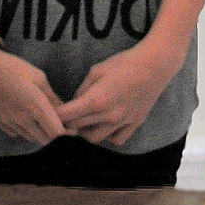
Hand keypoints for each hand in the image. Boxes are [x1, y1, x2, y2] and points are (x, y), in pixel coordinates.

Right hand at [0, 43, 64, 145]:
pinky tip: (25, 117)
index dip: (68, 134)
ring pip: (31, 138)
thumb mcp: (38, 77)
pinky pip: (16, 134)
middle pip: (46, 140)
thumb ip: (52, 97)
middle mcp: (23, 119)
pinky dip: (25, 130)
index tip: (73, 129)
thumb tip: (63, 110)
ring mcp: (9, 123)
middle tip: (59, 123)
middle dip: (55, 134)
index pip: (58, 134)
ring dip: (40, 132)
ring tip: (42, 119)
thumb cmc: (11, 66)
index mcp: (37, 107)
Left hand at [57, 42, 181, 146]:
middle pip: (78, 128)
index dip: (55, 115)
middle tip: (65, 116)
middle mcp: (108, 115)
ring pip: (95, 138)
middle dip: (68, 123)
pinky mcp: (134, 124)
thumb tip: (75, 103)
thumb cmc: (123, 64)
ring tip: (84, 120)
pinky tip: (105, 125)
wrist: (154, 66)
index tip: (50, 112)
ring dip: (86, 131)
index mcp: (96, 100)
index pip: (67, 116)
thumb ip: (82, 90)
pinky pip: (116, 139)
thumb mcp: (96, 71)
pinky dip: (107, 136)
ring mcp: (122, 122)